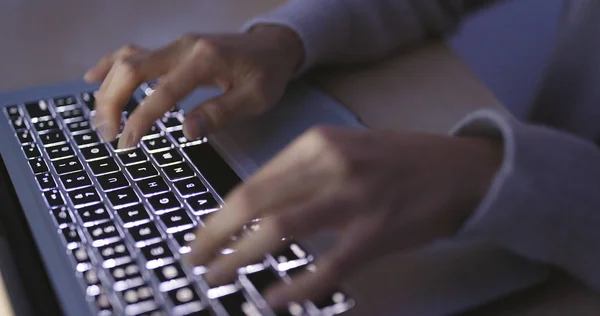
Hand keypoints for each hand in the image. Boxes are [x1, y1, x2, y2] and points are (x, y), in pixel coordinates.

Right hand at [84, 25, 303, 147]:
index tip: (127, 143)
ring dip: (108, 89)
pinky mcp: (172, 48)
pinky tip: (92, 79)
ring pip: (128, 59)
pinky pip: (134, 52)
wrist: (271, 46)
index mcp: (205, 60)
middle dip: (112, 102)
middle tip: (107, 134)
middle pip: (132, 68)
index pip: (163, 92)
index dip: (141, 118)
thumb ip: (222, 113)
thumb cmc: (266, 74)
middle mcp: (184, 47)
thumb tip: (187, 131)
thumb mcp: (256, 98)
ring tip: (101, 120)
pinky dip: (110, 66)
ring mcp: (175, 45)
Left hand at [185, 126, 502, 309]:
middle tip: (197, 260)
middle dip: (216, 236)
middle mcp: (331, 165)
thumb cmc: (398, 161)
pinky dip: (296, 287)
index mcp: (318, 143)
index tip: (204, 236)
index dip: (220, 214)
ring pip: (280, 230)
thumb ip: (302, 174)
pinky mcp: (377, 233)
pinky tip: (274, 300)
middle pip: (255, 203)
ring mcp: (354, 199)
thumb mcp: (345, 150)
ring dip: (241, 258)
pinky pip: (326, 266)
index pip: (253, 182)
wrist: (460, 169)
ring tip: (220, 277)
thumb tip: (256, 210)